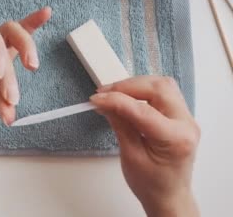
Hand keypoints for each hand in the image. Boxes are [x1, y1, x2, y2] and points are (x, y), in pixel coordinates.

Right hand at [90, 76, 200, 216]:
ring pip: (162, 85)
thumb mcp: (130, 155)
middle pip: (158, 88)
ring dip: (136, 85)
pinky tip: (127, 98)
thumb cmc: (151, 183)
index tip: (96, 99)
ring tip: (114, 94)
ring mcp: (186, 118)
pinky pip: (163, 92)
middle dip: (127, 86)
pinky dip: (142, 91)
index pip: (142, 110)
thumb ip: (120, 124)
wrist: (168, 195)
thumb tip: (105, 102)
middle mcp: (186, 124)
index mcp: (176, 139)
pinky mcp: (180, 115)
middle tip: (104, 93)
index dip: (115, 100)